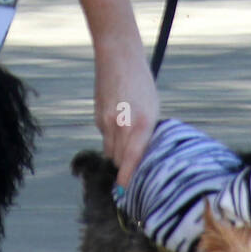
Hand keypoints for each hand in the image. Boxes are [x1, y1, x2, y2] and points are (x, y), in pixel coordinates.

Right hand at [94, 37, 159, 186]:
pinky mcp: (97, 117)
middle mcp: (123, 126)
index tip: (124, 194)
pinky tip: (118, 120)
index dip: (127, 180)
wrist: (118, 58)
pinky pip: (104, 137)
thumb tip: (141, 156)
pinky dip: (111, 136)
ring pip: (110, 151)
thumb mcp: (153, 108)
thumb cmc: (142, 84)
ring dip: (117, 152)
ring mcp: (107, 122)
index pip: (133, 161)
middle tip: (133, 167)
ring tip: (127, 139)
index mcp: (142, 124)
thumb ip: (147, 132)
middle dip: (126, 166)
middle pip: (120, 160)